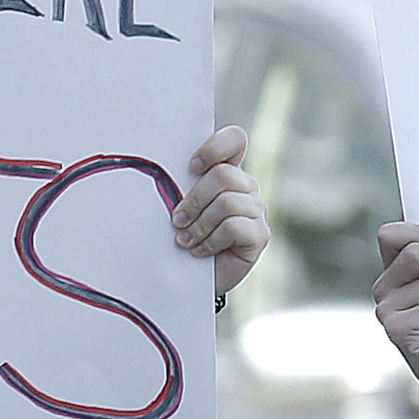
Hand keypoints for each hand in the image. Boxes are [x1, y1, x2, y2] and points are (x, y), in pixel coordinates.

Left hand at [172, 124, 266, 302]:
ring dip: (200, 224)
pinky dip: (211, 240)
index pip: (235, 140)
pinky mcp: (260, 235)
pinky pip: (234, 227)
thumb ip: (181, 184)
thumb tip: (157, 168)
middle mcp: (246, 188)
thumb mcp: (180, 206)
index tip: (191, 167)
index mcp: (228, 172)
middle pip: (225, 175)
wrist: (191, 278)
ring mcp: (256, 211)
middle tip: (177, 220)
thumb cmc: (183, 237)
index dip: (215, 148)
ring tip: (186, 240)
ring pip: (228, 202)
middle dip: (195, 199)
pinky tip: (201, 250)